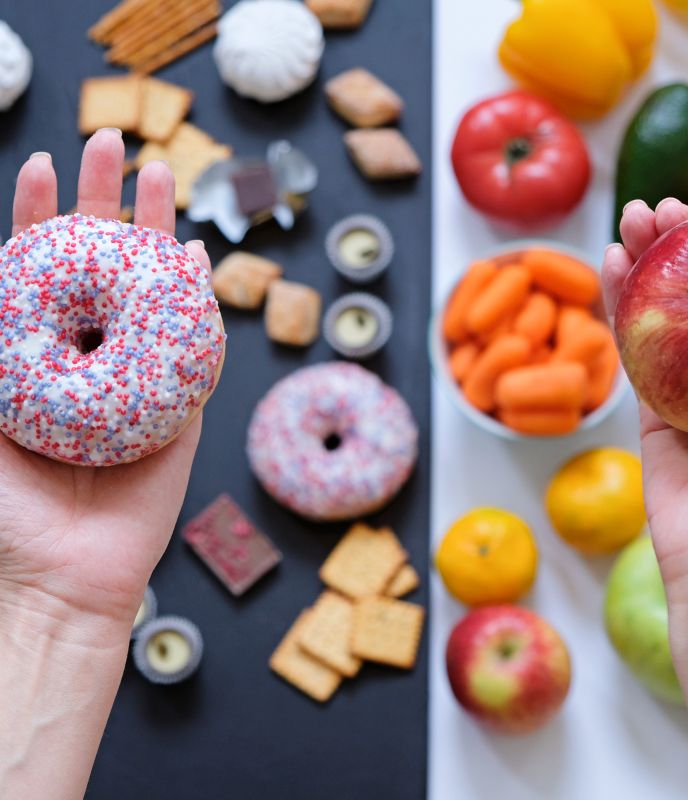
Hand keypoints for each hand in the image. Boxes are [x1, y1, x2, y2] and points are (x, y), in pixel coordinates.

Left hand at [0, 129, 209, 636]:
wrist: (56, 581)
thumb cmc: (1, 510)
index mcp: (34, 359)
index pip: (36, 271)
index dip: (37, 217)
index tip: (40, 164)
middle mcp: (87, 360)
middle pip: (101, 268)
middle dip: (104, 205)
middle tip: (111, 143)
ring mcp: (138, 381)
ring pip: (152, 296)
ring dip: (158, 236)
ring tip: (160, 176)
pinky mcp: (179, 410)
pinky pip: (193, 348)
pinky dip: (196, 302)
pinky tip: (194, 258)